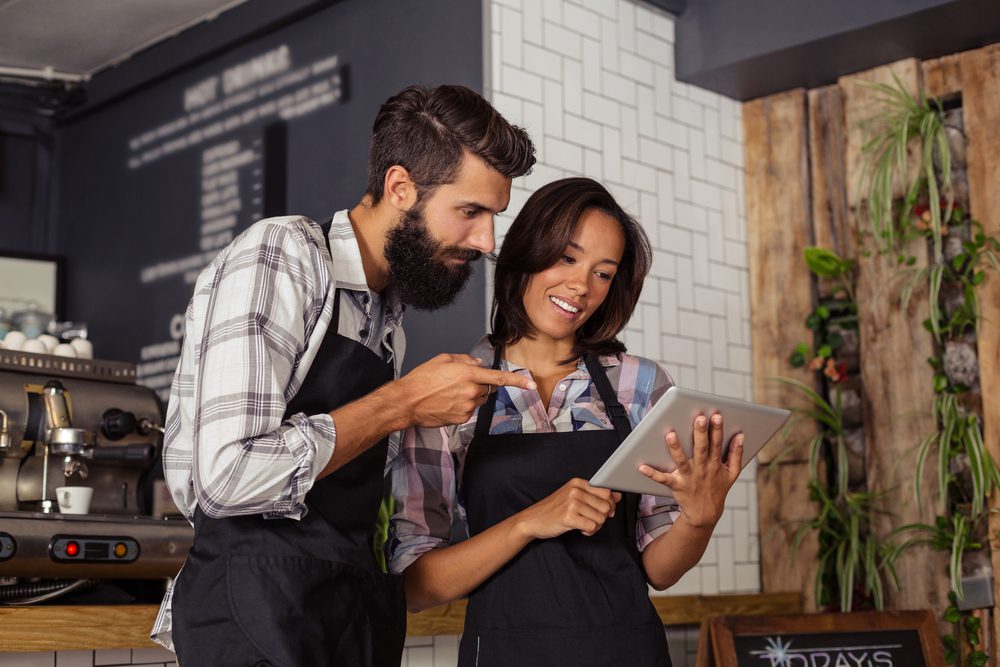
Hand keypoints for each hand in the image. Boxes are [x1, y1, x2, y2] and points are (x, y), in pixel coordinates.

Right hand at [393, 354, 536, 427]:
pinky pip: (470, 411)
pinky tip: (447, 403)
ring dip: (471, 396)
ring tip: (450, 393)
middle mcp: (471, 391)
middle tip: (459, 383)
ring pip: (479, 400)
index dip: (517, 382)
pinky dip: (462, 407)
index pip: (499, 378)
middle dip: (480, 385)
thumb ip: (464, 360)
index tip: (530, 384)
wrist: (408, 401)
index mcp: (468, 374)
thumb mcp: (443, 360)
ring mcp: (468, 406)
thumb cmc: (421, 379)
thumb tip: (477, 364)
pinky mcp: (462, 418)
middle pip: (488, 389)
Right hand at [515, 478, 621, 538]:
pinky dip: (589, 532)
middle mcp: (576, 490)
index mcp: (578, 483)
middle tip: (592, 521)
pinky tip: (580, 530)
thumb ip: (596, 496)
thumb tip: (618, 496)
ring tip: (584, 525)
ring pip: (601, 518)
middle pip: (607, 506)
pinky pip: (592, 527)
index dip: (610, 504)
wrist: (533, 519)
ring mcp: (572, 503)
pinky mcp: (569, 516)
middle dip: (603, 517)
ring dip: (595, 526)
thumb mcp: (574, 497)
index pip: (607, 491)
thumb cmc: (554, 509)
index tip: (606, 511)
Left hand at [638, 412, 742, 527]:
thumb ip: (736, 455)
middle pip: (701, 448)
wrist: (705, 514)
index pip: (717, 444)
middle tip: (699, 418)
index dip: (717, 430)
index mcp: (715, 464)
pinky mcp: (676, 485)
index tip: (716, 416)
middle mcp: (702, 469)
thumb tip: (740, 436)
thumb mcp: (732, 474)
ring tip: (670, 435)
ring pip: (682, 460)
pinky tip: (642, 466)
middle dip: (700, 433)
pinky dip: (652, 473)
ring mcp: (688, 477)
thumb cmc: (718, 489)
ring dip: (676, 448)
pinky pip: (663, 479)